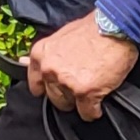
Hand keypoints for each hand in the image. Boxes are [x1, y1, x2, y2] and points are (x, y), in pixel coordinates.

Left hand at [25, 13, 139, 121]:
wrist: (116, 26)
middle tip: (82, 82)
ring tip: (93, 87)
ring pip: (70, 106)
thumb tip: (24, 61)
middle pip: (54, 98)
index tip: (59, 86)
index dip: (50, 87)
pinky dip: (95, 110)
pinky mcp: (85, 92)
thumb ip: (46, 53)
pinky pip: (87, 113)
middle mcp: (50, 69)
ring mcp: (66, 82)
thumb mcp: (61, 35)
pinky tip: (100, 100)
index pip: (36, 85)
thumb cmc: (93, 28)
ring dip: (81, 101)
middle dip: (68, 94)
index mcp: (41, 54)